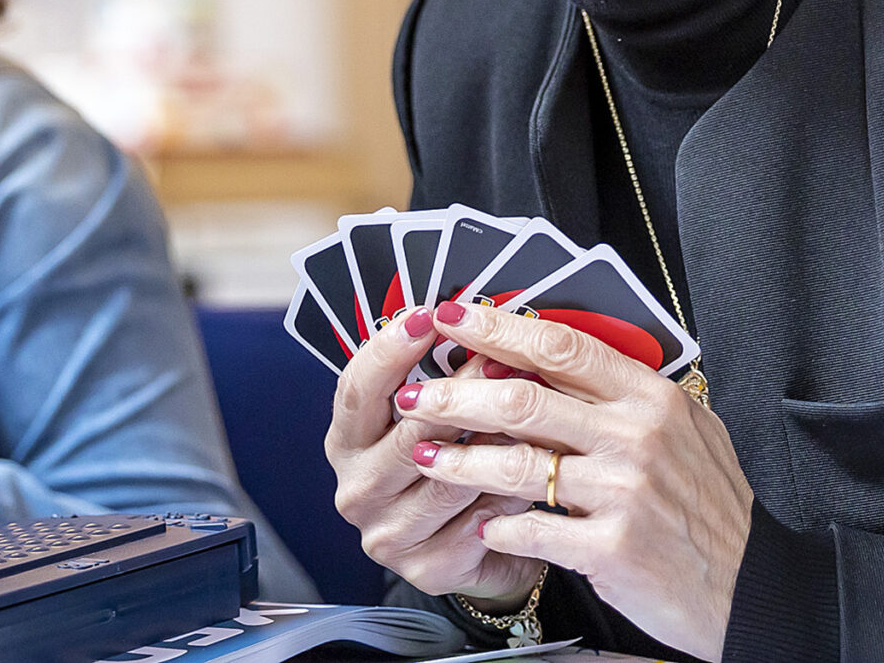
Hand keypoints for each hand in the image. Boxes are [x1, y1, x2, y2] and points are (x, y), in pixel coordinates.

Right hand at [328, 304, 542, 608]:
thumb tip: (469, 316)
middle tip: (509, 359)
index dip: (390, 349)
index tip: (428, 314)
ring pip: (451, 476)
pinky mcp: (425, 568)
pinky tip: (534, 475)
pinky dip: (510, 494)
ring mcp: (386, 534)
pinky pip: (479, 519)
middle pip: (410, 431)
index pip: (357, 388)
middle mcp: (356, 489)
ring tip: (535, 413)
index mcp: (348, 441)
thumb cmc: (457, 463)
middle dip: (465, 392)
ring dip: (497, 444)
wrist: (480, 546)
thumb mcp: (438, 415)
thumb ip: (440, 373)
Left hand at [403, 301, 752, 661]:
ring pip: (516, 463)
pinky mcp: (610, 548)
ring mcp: (623, 493)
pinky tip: (480, 523)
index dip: (501, 326)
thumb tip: (566, 355)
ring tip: (425, 456)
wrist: (750, 585)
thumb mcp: (688, 431)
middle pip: (525, 397)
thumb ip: (630, 395)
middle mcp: (637, 436)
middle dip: (457, 392)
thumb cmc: (713, 507)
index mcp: (652, 397)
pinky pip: (531, 529)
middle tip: (416, 394)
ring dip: (460, 459)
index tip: (454, 315)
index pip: (565, 345)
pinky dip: (496, 525)